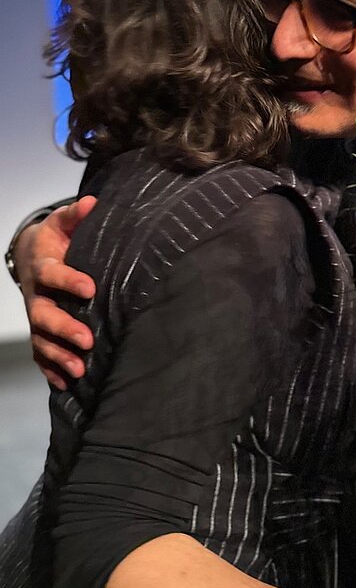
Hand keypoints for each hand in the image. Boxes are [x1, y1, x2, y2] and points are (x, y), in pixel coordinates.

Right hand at [18, 197, 97, 388]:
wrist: (31, 255)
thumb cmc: (56, 240)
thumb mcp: (63, 224)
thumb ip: (75, 215)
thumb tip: (92, 203)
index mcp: (43, 266)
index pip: (53, 274)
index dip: (69, 280)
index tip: (90, 288)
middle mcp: (36, 294)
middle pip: (43, 315)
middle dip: (64, 329)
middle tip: (87, 341)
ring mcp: (36, 315)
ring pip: (41, 339)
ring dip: (59, 356)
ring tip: (79, 371)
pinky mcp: (39, 331)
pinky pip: (40, 353)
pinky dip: (49, 369)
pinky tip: (64, 384)